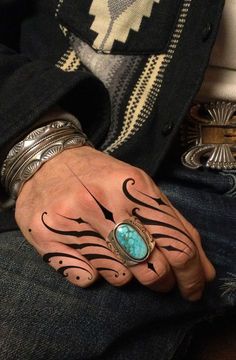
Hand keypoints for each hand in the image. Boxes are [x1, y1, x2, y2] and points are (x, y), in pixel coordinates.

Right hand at [15, 147, 214, 300]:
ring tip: (118, 254)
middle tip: (159, 277)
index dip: (190, 274)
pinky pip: (85, 278)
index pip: (176, 244)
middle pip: (150, 267)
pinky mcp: (48, 239)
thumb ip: (173, 223)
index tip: (193, 288)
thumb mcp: (141, 186)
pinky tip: (90, 255)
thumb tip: (202, 269)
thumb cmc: (100, 176)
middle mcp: (100, 203)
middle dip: (161, 280)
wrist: (48, 161)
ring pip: (118, 277)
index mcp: (131, 187)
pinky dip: (95, 274)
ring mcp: (71, 222)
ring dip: (126, 274)